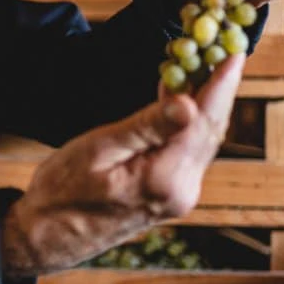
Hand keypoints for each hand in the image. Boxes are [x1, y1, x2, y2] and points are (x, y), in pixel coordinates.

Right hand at [0, 53, 243, 277]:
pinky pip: (189, 152)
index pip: (203, 122)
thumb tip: (187, 104)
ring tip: (204, 65)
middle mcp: (181, 191)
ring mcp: (178, 196)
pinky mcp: (170, 196)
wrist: (47, 235)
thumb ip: (145, 128)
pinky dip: (189, 123)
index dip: (221, 85)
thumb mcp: (98, 150)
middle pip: (211, 131)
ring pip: (202, 141)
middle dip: (217, 89)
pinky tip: (181, 100)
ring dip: (205, 104)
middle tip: (223, 48)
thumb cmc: (61, 191)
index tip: (235, 53)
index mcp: (165, 178)